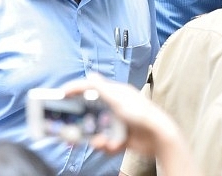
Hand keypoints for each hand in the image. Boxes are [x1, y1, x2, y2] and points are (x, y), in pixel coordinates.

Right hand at [63, 73, 183, 156]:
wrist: (159, 138)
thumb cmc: (142, 114)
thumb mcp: (118, 99)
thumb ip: (102, 88)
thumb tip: (90, 75)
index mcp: (114, 94)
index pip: (90, 89)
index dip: (75, 90)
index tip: (61, 94)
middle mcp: (115, 107)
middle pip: (91, 113)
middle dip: (84, 123)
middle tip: (74, 130)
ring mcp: (118, 123)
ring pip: (97, 131)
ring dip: (97, 138)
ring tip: (101, 143)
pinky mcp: (121, 138)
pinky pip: (107, 142)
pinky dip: (108, 146)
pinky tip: (113, 147)